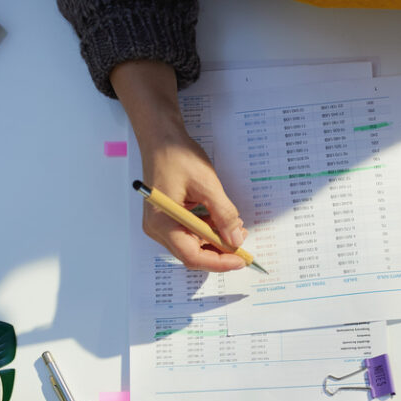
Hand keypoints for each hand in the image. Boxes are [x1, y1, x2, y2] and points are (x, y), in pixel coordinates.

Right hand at [141, 133, 248, 271]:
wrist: (162, 139)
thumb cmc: (178, 156)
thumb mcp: (207, 184)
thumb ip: (223, 214)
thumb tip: (235, 240)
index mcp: (162, 221)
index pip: (191, 255)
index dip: (218, 262)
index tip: (240, 259)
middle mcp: (157, 227)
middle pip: (191, 254)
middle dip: (219, 251)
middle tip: (243, 243)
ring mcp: (161, 223)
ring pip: (192, 245)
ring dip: (216, 241)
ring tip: (235, 227)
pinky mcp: (168, 218)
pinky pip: (189, 233)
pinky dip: (208, 231)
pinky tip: (222, 221)